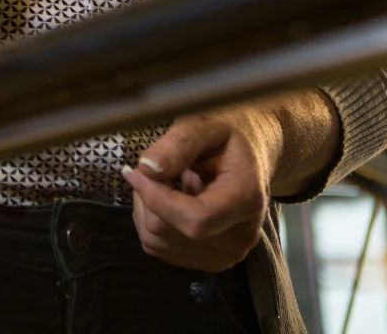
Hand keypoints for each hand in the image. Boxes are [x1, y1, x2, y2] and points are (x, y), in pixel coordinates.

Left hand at [122, 90, 339, 271]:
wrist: (250, 157)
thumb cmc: (226, 138)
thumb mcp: (205, 125)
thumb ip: (178, 144)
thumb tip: (146, 169)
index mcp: (246, 200)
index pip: (194, 220)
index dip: (156, 198)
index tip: (136, 171)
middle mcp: (241, 237)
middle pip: (167, 232)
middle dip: (148, 197)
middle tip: (155, 169)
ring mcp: (226, 255)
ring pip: (156, 242)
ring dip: (147, 210)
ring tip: (169, 183)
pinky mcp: (209, 261)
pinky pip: (159, 248)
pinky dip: (153, 222)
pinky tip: (171, 200)